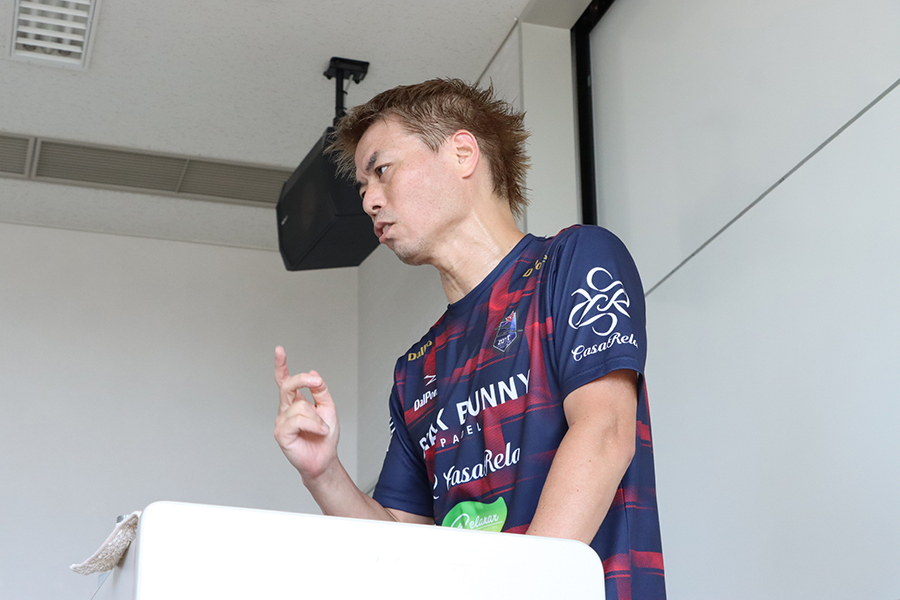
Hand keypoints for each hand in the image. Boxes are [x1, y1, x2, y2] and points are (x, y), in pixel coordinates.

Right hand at [273, 346, 339, 481]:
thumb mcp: (327, 407)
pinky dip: (313, 424)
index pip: (285, 381)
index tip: (279, 350)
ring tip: (322, 428)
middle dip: (302, 380)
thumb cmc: (324, 436)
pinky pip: (297, 419)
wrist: (325, 458)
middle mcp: (286, 409)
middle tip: (316, 383)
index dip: (281, 365)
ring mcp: (282, 421)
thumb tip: (313, 374)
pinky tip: (318, 431)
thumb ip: (320, 391)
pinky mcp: (281, 433)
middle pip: (288, 385)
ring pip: (300, 406)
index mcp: (295, 401)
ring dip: (318, 418)